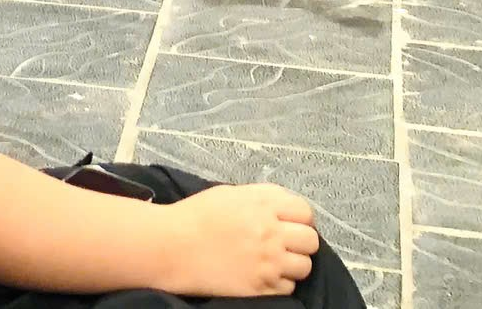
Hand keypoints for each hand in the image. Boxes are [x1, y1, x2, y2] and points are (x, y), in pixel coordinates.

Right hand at [156, 184, 318, 297]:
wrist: (171, 246)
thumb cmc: (195, 216)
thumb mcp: (229, 194)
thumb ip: (260, 197)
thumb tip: (284, 206)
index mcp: (262, 205)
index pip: (305, 212)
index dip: (299, 218)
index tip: (288, 224)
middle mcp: (271, 233)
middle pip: (310, 241)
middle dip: (300, 242)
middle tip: (283, 245)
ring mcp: (268, 262)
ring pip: (304, 267)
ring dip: (292, 265)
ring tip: (273, 262)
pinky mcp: (262, 287)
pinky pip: (288, 288)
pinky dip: (279, 283)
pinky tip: (261, 275)